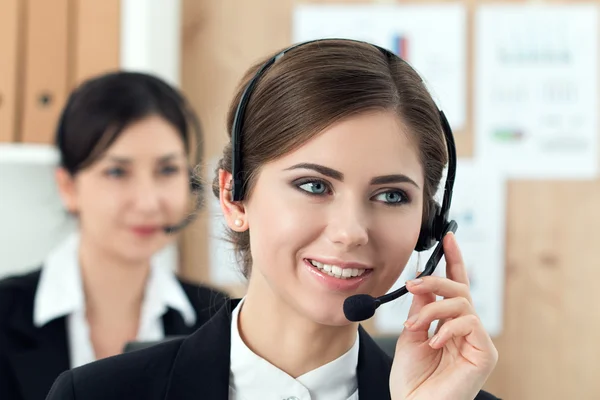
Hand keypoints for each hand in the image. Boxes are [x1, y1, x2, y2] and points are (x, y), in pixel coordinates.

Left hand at [389, 232, 497, 399]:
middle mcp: (467, 329)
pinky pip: (470, 323)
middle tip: (413, 283)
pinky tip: (434, 342)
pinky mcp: (485, 354)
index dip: (453, 260)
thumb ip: (421, 307)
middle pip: (460, 289)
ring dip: (434, 309)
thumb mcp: (411, 333)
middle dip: (435, 281)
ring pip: (463, 303)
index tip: (448, 237)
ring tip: (416, 325)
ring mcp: (477, 341)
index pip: (455, 286)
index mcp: (450, 323)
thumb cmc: (412, 379)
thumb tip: (423, 280)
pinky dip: (447, 328)